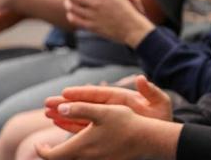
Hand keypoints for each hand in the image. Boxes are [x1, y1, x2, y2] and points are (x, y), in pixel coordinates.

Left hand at [36, 101, 178, 159]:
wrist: (147, 140)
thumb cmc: (125, 124)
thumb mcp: (102, 111)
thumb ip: (80, 109)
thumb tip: (60, 107)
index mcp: (80, 147)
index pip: (51, 156)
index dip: (42, 151)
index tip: (39, 144)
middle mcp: (85, 158)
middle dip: (52, 151)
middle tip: (47, 144)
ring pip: (74, 159)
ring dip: (66, 151)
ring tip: (66, 141)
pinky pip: (86, 158)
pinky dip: (79, 152)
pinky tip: (85, 143)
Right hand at [44, 75, 172, 133]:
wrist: (163, 132)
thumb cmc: (161, 116)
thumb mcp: (160, 102)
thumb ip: (151, 91)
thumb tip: (141, 79)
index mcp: (121, 97)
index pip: (98, 94)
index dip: (82, 92)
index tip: (66, 92)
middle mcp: (110, 106)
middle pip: (85, 104)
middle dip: (66, 103)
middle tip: (47, 102)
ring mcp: (106, 117)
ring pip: (81, 115)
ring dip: (64, 114)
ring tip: (47, 112)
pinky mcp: (104, 128)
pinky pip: (84, 126)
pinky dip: (71, 124)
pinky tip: (57, 122)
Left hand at [64, 0, 150, 46]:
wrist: (132, 28)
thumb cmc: (126, 8)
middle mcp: (97, 4)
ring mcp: (93, 16)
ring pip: (72, 7)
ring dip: (68, 3)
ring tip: (70, 1)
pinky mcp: (92, 26)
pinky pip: (75, 20)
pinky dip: (71, 15)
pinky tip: (73, 13)